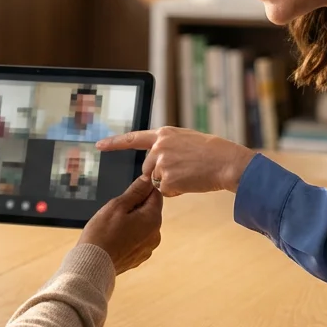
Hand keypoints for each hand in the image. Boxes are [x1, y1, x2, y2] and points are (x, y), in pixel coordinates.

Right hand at [79, 176, 163, 273]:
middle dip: (135, 208)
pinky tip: (114, 239)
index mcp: (153, 219)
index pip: (156, 195)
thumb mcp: (117, 206)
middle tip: (115, 212)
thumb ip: (135, 191)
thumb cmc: (102, 234)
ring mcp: (148, 249)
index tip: (127, 194)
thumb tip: (148, 179)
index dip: (142, 190)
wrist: (93, 264)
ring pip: (143, 226)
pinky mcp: (139, 258)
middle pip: (149, 211)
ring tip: (112, 227)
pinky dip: (128, 237)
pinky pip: (137, 240)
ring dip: (132, 222)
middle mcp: (156, 235)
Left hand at [97, 126, 256, 195]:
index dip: (115, 143)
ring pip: (156, 181)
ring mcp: (161, 164)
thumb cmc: (212, 152)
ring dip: (170, 183)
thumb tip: (156, 161)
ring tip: (190, 174)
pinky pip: (166, 192)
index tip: (99, 145)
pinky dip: (177, 191)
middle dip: (160, 174)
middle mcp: (159, 147)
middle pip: (147, 168)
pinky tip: (191, 182)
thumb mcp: (187, 140)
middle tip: (184, 171)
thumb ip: (168, 146)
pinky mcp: (166, 180)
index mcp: (164, 134)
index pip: (133, 138)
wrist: (226, 163)